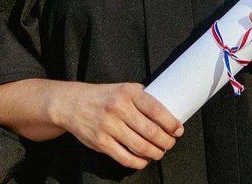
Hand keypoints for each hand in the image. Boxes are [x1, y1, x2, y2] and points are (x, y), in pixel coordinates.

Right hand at [55, 82, 182, 170]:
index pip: (155, 109)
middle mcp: (119, 109)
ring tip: (160, 152)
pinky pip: (125, 158)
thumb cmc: (103, 96)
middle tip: (170, 143)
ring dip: (155, 153)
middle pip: (150, 131)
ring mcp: (109, 126)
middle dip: (165, 141)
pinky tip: (144, 160)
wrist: (73, 104)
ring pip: (140, 146)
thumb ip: (140, 96)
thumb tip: (164, 107)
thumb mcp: (122, 87)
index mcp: (127, 93)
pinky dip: (139, 162)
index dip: (170, 122)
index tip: (178, 129)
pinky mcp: (101, 143)